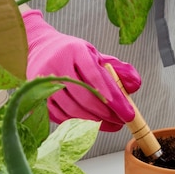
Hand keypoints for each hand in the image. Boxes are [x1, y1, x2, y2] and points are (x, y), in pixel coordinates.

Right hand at [23, 9, 140, 131]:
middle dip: (107, 113)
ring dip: (96, 121)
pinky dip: (80, 123)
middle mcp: (57, 65)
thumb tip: (135, 86)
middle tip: (122, 121)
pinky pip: (61, 117)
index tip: (127, 112)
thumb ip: (118, 69)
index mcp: (75, 51)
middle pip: (85, 97)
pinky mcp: (39, 98)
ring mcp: (45, 83)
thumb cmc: (74, 54)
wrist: (39, 49)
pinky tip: (94, 125)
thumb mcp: (96, 55)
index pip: (96, 76)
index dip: (113, 97)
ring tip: (112, 124)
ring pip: (73, 110)